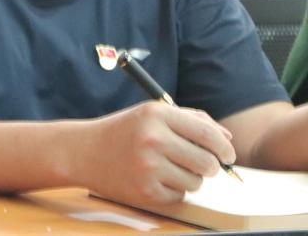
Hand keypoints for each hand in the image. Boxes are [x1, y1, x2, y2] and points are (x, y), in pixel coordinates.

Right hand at [79, 102, 235, 205]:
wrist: (82, 151)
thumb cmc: (123, 131)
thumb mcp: (151, 114)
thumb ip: (190, 120)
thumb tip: (227, 138)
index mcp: (156, 115)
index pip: (208, 135)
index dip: (225, 148)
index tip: (228, 155)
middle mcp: (152, 139)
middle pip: (208, 163)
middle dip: (210, 166)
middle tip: (198, 163)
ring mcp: (148, 167)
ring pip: (196, 182)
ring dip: (189, 178)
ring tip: (166, 168)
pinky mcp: (145, 191)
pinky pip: (179, 195)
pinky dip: (172, 189)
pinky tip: (153, 178)